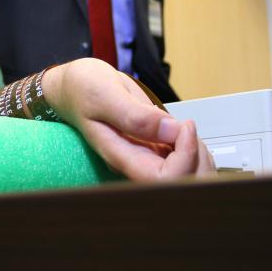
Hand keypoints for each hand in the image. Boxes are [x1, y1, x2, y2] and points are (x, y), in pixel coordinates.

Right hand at [41, 58, 215, 180]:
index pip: (163, 179)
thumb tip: (171, 130)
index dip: (184, 157)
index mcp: (121, 156)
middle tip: (186, 126)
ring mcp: (146, 159)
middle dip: (196, 156)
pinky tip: (183, 131)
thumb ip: (135, 115)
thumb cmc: (82, 89)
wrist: (73, 86)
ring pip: (187, 177)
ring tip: (184, 128)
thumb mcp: (105, 94)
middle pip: (181, 184)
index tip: (183, 126)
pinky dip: (194, 148)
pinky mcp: (154, 151)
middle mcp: (135, 164)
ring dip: (198, 153)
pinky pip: (184, 163)